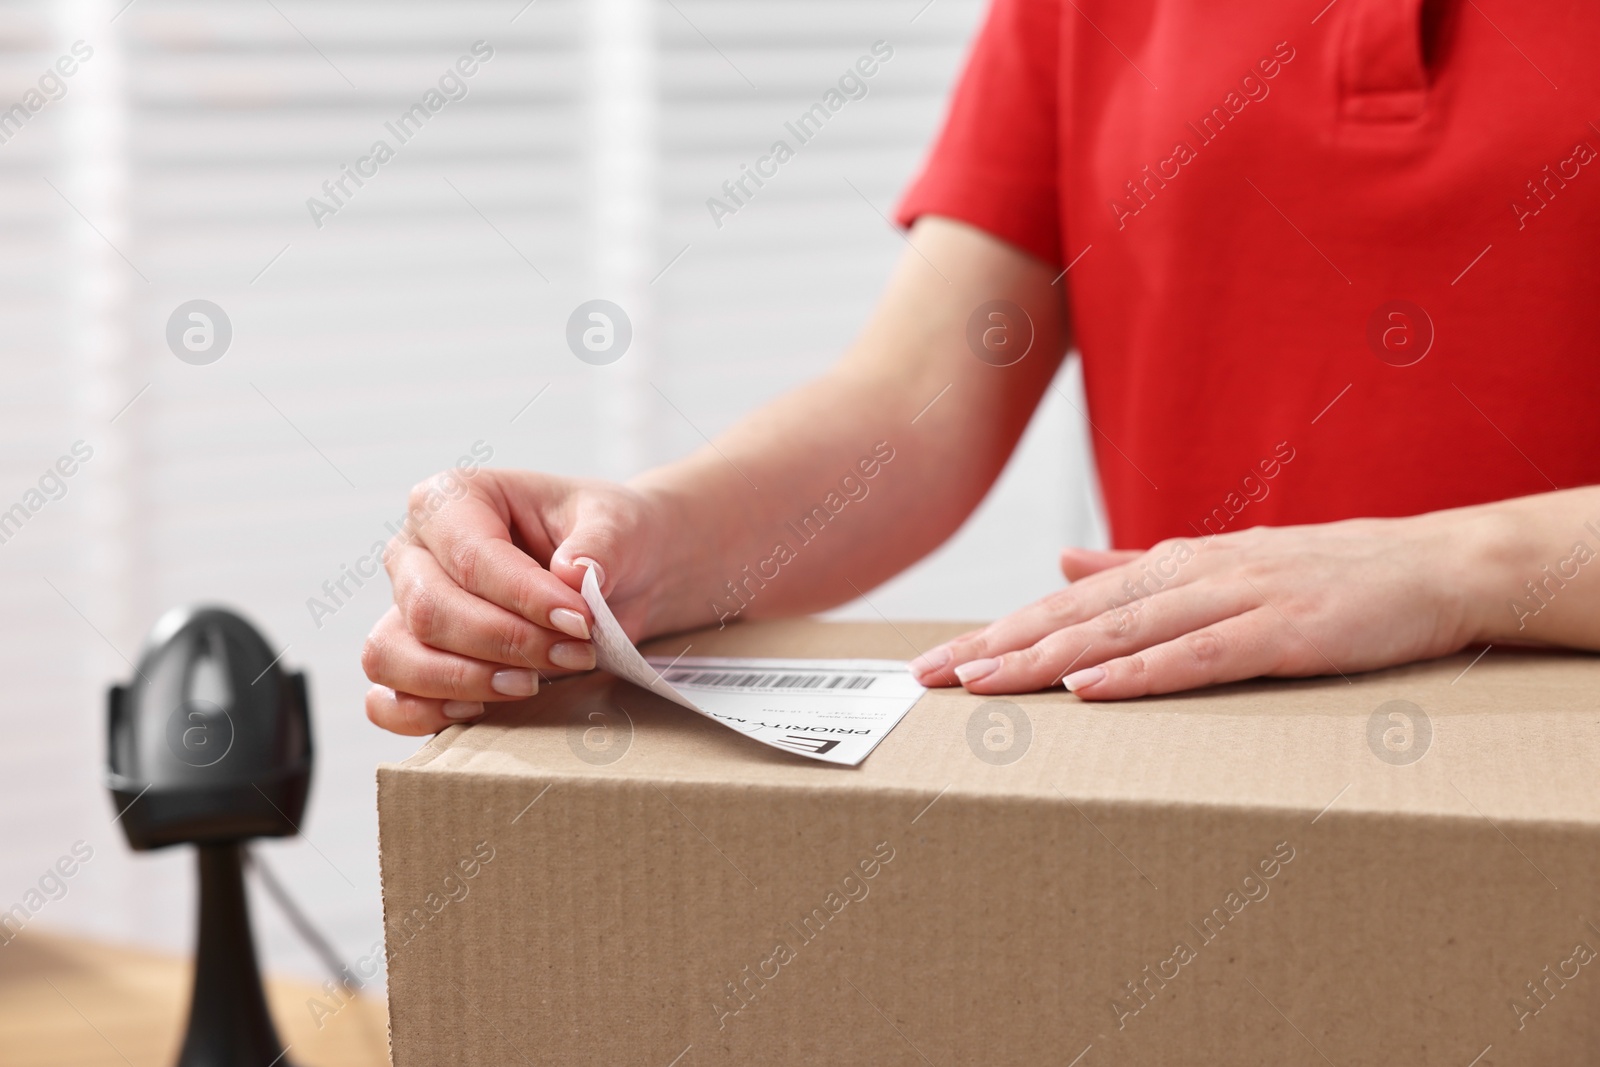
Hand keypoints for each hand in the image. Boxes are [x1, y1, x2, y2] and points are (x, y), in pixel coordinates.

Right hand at [363, 469, 666, 734]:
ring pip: (394, 655)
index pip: (471, 556)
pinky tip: (482, 710)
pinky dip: (424, 714)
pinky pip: (386, 701)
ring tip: (533, 683)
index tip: (580, 622)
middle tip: (574, 653)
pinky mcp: (410, 658)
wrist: (619, 574)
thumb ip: (601, 543)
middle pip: (430, 610)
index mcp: (452, 498)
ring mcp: (404, 606)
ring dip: (466, 681)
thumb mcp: (617, 523)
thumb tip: (574, 573)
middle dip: (506, 644)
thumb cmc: (606, 537)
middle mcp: (414, 550)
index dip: (524, 598)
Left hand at [908, 516, 1487, 698]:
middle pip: (1077, 615)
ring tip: (985, 683)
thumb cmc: (1324, 572)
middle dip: (999, 646)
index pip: (1068, 603)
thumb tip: (1064, 563)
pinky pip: (1199, 656)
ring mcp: (1238, 599)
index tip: (940, 659)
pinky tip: (1090, 691)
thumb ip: (1138, 568)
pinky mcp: (1283, 631)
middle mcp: (1192, 574)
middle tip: (931, 676)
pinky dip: (1141, 674)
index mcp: (1173, 564)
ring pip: (1123, 633)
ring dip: (1048, 659)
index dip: (1000, 630)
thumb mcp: (1220, 563)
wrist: (1434, 566)